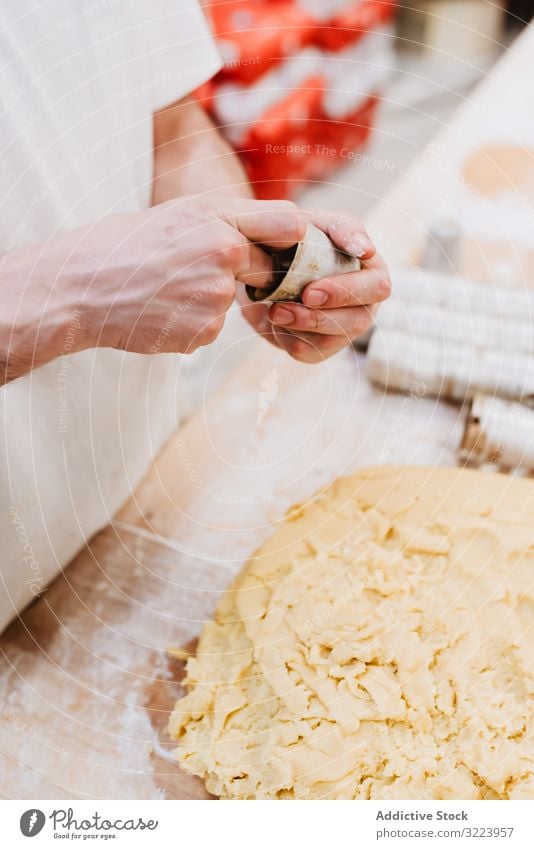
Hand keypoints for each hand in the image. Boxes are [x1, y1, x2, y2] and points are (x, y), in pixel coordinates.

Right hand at [88, 196, 305, 353]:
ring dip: (208, 301)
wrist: (81, 288)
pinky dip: (191, 324)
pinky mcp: (205, 331)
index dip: (288, 240)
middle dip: (245, 274)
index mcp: (220, 217)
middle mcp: (226, 254)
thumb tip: (287, 231)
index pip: (290, 225)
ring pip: (232, 303)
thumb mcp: (180, 214)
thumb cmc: (126, 245)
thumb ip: (232, 220)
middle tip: (195, 270)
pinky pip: (211, 328)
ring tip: (165, 289)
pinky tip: (161, 311)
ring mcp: (217, 297)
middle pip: (266, 271)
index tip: (278, 248)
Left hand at [238, 209, 390, 363]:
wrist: (266, 262)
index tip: (309, 291)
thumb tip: (367, 250)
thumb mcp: (321, 223)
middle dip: (318, 317)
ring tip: (272, 312)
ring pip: (329, 341)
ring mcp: (343, 331)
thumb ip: (345, 229)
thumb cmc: (302, 238)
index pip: (377, 288)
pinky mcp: (319, 348)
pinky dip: (284, 337)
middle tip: (282, 308)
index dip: (344, 292)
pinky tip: (272, 319)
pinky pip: (306, 352)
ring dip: (297, 328)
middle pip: (357, 322)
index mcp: (373, 274)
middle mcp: (364, 306)